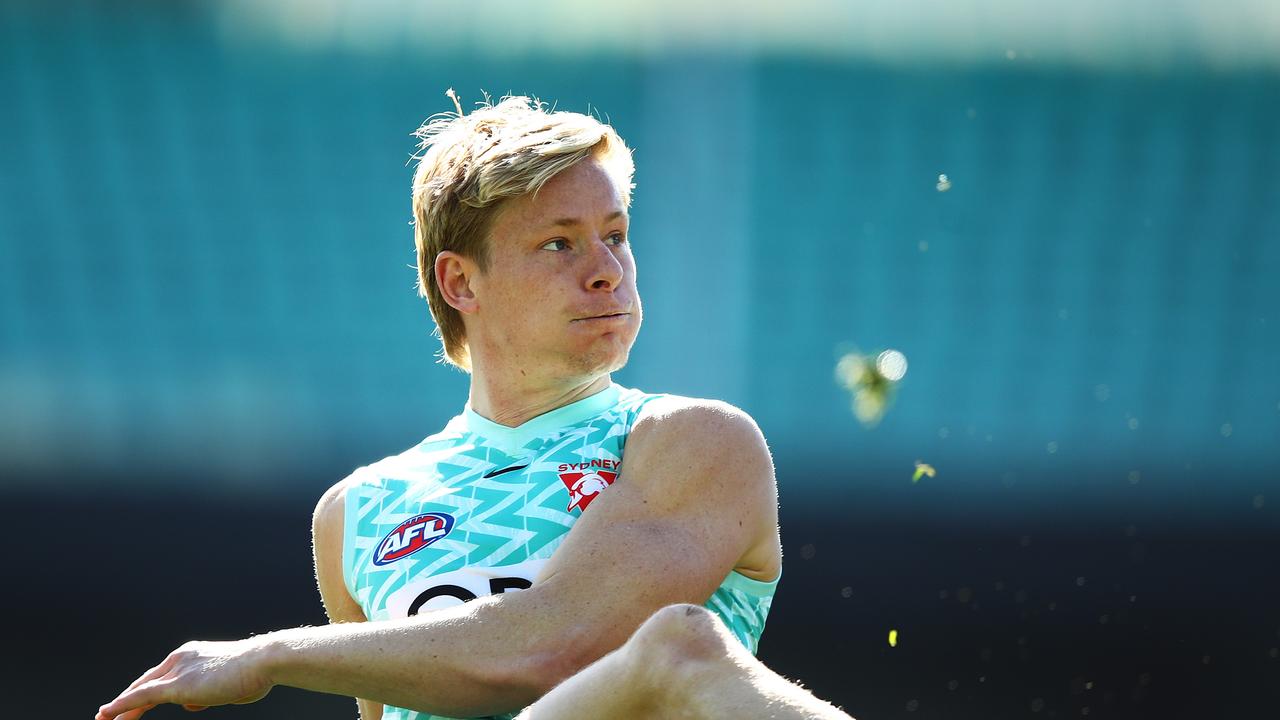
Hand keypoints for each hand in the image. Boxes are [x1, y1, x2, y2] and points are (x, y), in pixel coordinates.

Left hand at [96, 638, 273, 719]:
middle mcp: (181, 658)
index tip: (137, 702)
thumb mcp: (227, 687)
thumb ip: (207, 694)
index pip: (162, 675)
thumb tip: (190, 705)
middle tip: (111, 712)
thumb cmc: (256, 673)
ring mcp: (177, 671)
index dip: (146, 689)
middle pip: (146, 681)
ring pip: (140, 690)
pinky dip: (122, 706)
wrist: (264, 661)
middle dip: (128, 698)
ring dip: (120, 706)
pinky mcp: (176, 685)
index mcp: (193, 655)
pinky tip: (107, 714)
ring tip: (104, 719)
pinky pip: (142, 697)